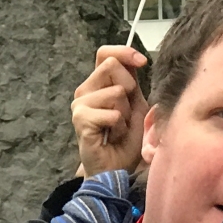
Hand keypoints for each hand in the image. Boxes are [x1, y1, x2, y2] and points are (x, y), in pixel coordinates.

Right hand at [71, 45, 149, 175]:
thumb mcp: (136, 106)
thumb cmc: (126, 140)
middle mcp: (86, 90)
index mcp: (99, 84)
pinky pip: (112, 113)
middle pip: (111, 66)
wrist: (116, 169)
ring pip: (115, 92)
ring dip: (125, 114)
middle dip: (129, 87)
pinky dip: (120, 127)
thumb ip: (133, 83)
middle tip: (127, 112)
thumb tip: (137, 61)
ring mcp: (80, 104)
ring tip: (119, 128)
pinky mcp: (80, 119)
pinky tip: (113, 137)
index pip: (105, 53)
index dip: (125, 52)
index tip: (142, 62)